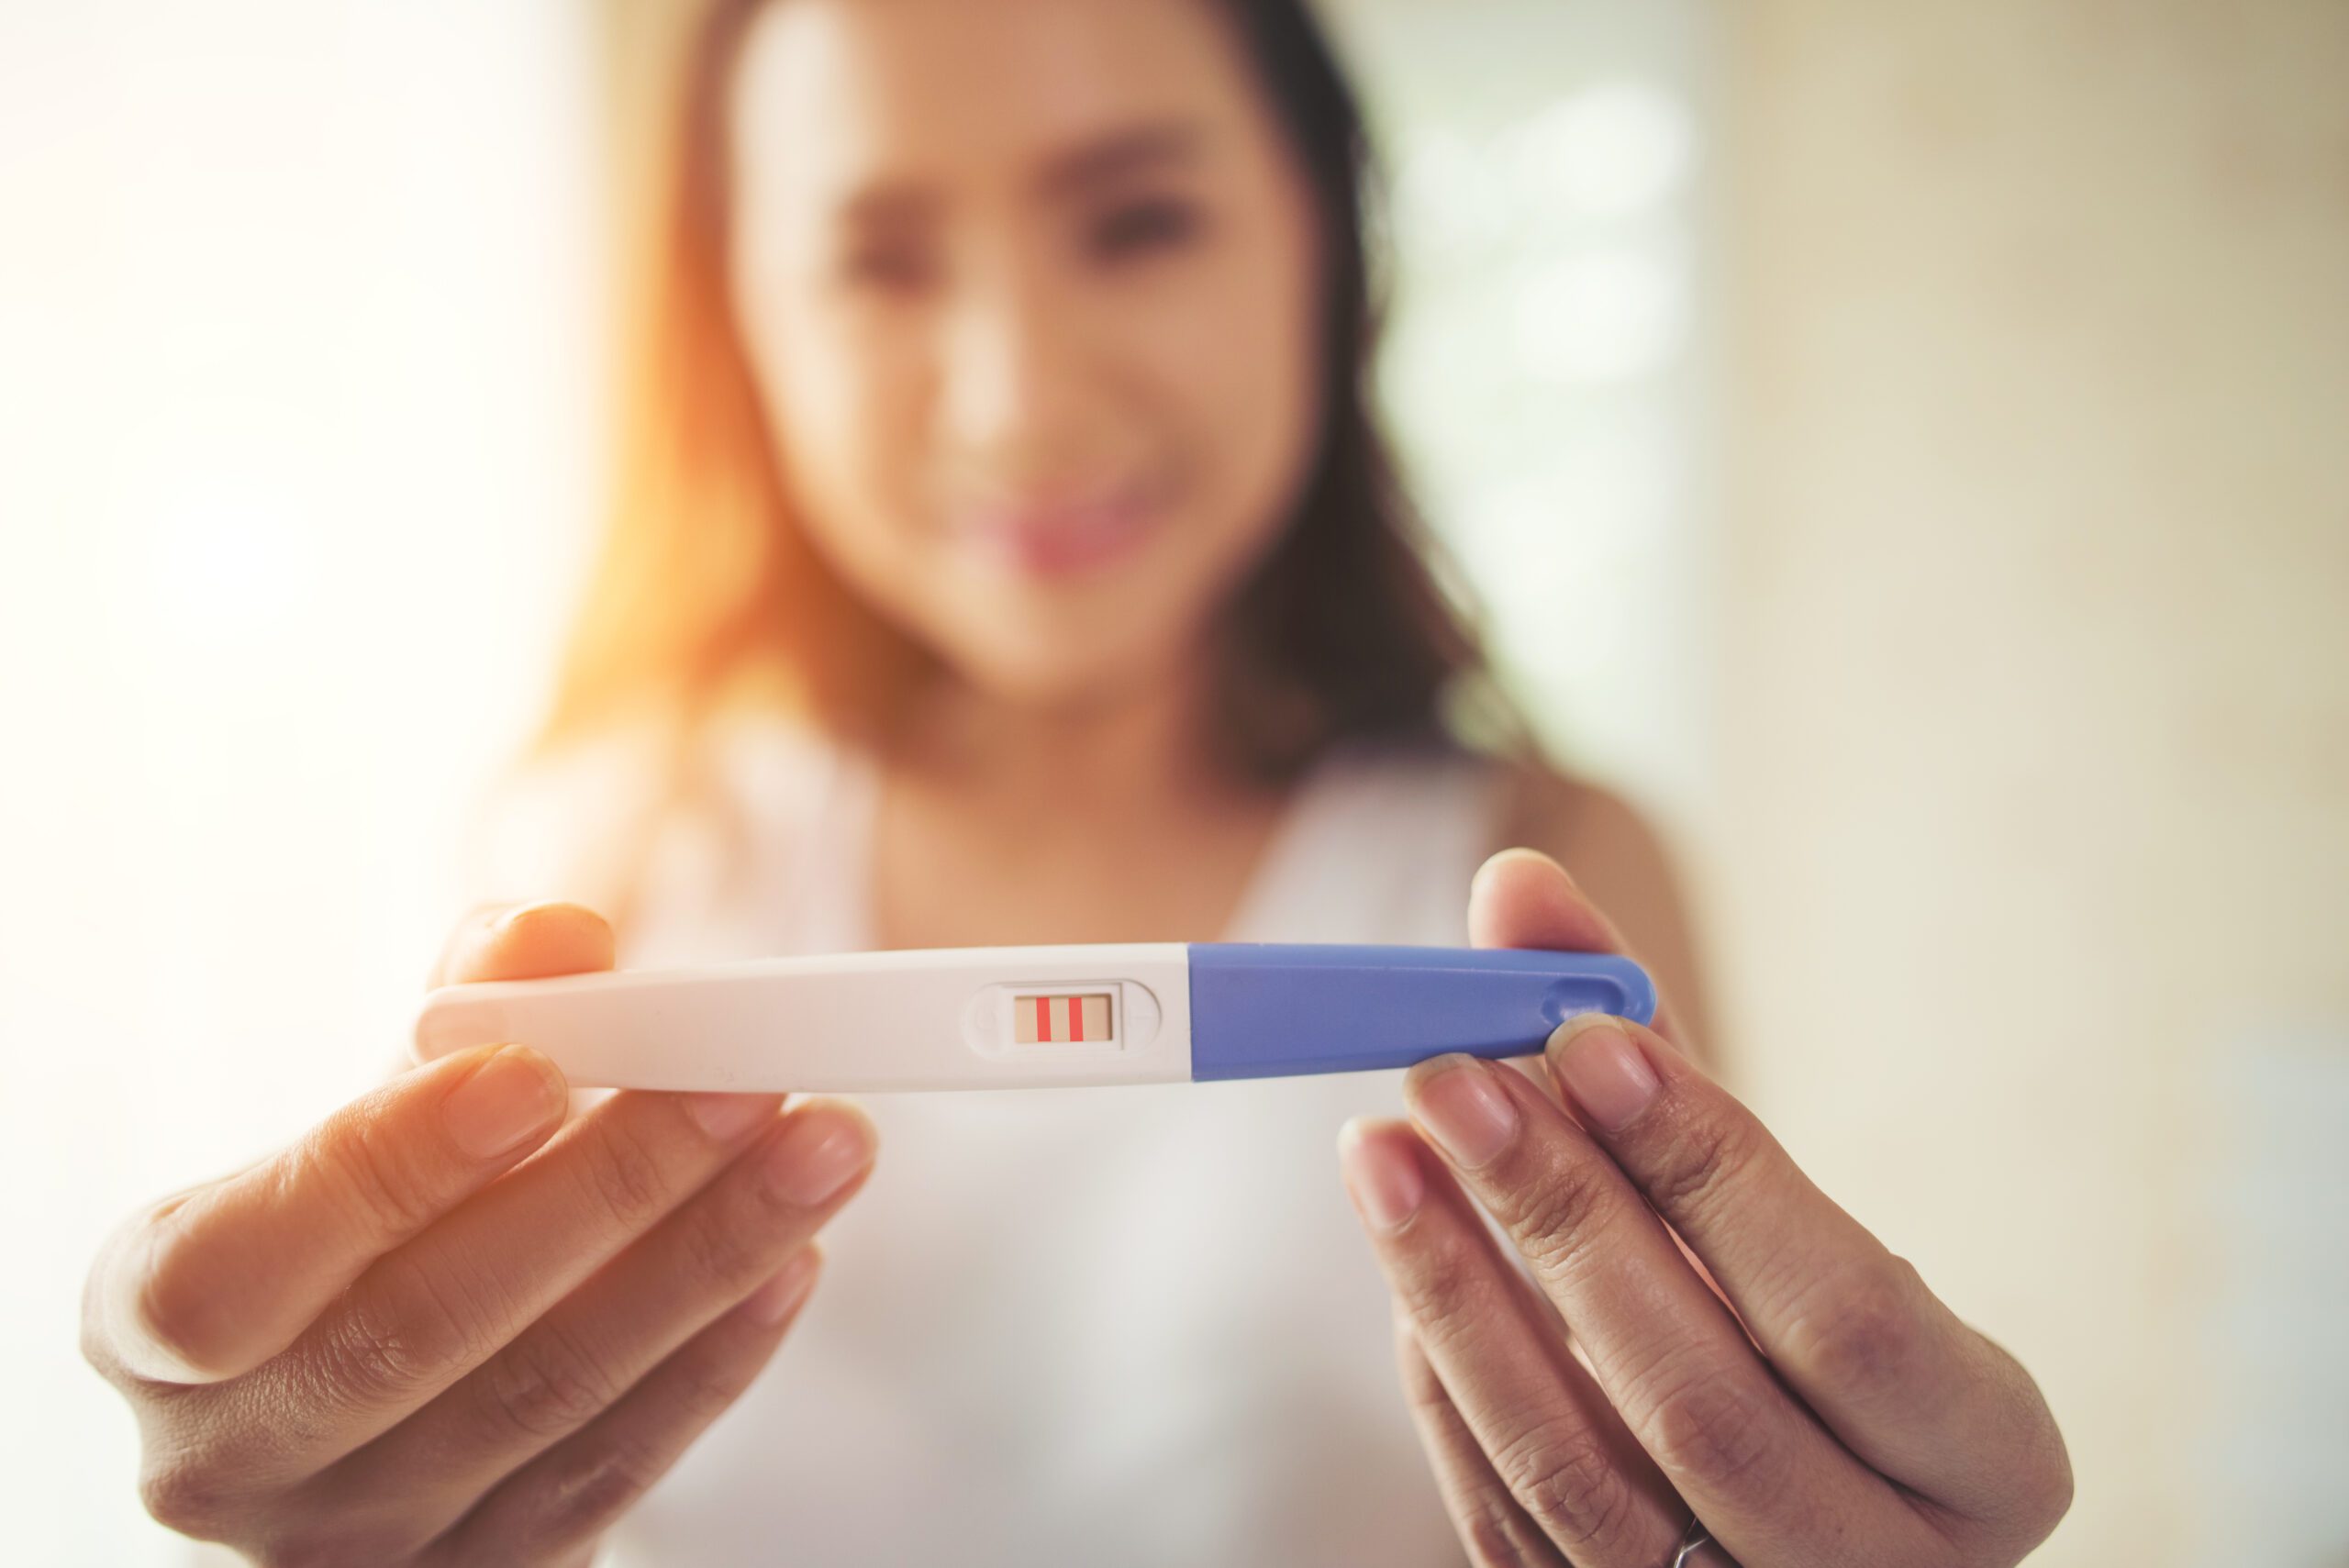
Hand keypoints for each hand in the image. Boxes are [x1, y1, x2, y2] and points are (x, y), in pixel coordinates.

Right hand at [84, 902, 877, 1566]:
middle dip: (604, 1189)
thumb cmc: (358, 1239)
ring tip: (820, 1147)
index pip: (235, 1268)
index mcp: (158, 1319)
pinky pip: (616, 1467)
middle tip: (742, 1084)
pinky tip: (792, 1258)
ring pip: (545, 1399)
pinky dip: (716, 1357)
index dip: (385, 1167)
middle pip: (421, 1329)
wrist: (366, 1416)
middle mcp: (238, 1453)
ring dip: (704, 1258)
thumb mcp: (374, 1122)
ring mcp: (359, 1542)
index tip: (534, 1068)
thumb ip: (461, 1017)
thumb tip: (557, 937)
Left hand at [1338, 851, 2070, 1566]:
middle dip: (1561, 1219)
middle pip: (1703, 1399)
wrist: (1806, 1508)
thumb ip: (1659, 1050)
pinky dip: (1449, 1379)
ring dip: (1461, 1293)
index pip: (1848, 1315)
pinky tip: (1409, 1255)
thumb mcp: (1774, 1196)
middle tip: (1447, 1074)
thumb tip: (1513, 888)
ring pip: (1583, 1472)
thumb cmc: (1803, 1320)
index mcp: (1988, 1459)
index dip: (1712, 1175)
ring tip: (1382, 1149)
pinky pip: (1512, 1518)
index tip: (1584, 1043)